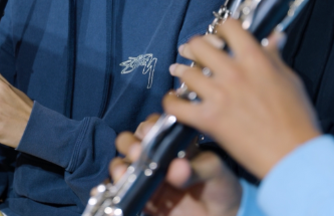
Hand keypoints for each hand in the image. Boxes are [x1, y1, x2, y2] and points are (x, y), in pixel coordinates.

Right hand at [108, 115, 241, 215]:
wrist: (221, 215)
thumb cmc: (219, 185)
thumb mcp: (215, 171)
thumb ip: (198, 168)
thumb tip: (177, 167)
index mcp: (171, 142)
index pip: (152, 126)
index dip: (148, 127)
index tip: (150, 131)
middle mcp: (153, 156)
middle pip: (129, 141)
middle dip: (130, 143)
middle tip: (138, 152)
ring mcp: (144, 176)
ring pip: (120, 163)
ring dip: (119, 165)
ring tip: (125, 173)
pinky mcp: (139, 197)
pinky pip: (118, 190)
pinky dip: (111, 187)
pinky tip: (115, 188)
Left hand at [165, 19, 320, 178]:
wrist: (294, 154)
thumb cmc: (297, 119)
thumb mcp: (290, 80)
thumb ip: (275, 57)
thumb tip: (275, 37)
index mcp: (255, 59)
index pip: (229, 27)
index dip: (222, 28)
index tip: (220, 36)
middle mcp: (233, 73)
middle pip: (199, 45)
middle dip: (195, 47)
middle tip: (195, 53)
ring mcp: (218, 96)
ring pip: (185, 72)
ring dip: (181, 71)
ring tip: (180, 72)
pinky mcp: (208, 119)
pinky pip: (177, 106)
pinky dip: (171, 102)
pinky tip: (173, 100)